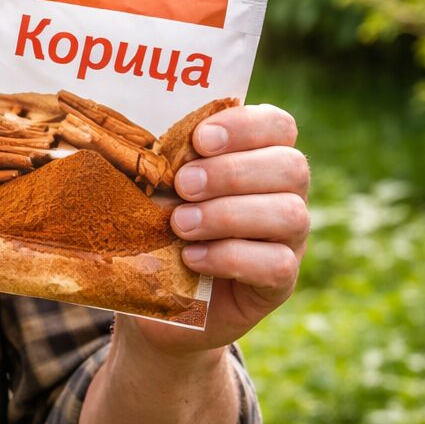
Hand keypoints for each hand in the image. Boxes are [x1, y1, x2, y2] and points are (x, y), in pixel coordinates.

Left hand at [137, 104, 310, 356]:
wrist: (155, 297)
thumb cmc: (154, 228)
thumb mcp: (153, 191)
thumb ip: (159, 166)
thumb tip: (132, 144)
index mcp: (258, 158)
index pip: (278, 125)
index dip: (246, 125)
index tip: (200, 139)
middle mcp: (284, 195)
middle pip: (291, 166)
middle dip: (232, 172)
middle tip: (183, 185)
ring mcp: (288, 240)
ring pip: (290, 214)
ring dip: (228, 215)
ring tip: (180, 224)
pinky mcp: (278, 283)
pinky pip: (276, 265)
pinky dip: (230, 257)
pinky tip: (192, 258)